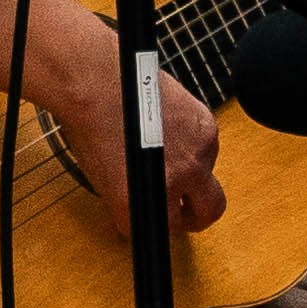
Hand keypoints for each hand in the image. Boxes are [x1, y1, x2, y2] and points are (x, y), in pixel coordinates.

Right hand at [2, 0, 225, 231]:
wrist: (95, 82)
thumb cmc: (119, 86)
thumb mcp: (165, 108)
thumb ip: (176, 138)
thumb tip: (164, 159)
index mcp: (205, 132)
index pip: (207, 171)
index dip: (191, 185)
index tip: (180, 190)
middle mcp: (199, 157)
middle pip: (211, 207)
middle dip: (193, 216)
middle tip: (172, 216)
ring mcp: (174, 180)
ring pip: (174, 221)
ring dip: (156, 214)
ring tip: (130, 195)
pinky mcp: (144, 199)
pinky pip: (141, 224)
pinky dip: (129, 218)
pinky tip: (116, 199)